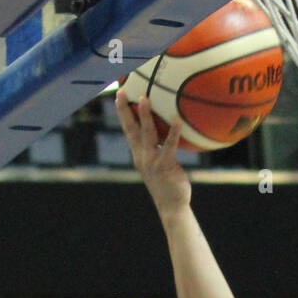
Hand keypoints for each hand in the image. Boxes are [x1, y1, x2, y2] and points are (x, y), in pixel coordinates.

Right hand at [114, 90, 191, 217]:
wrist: (172, 206)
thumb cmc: (168, 184)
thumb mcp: (159, 165)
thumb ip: (160, 149)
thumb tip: (167, 134)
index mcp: (139, 154)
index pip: (128, 130)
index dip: (123, 113)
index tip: (119, 96)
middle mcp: (142, 156)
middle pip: (130, 129)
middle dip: (125, 110)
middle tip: (123, 91)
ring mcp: (152, 161)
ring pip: (147, 134)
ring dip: (144, 116)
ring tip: (144, 98)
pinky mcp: (165, 165)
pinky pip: (169, 145)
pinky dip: (173, 131)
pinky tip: (177, 119)